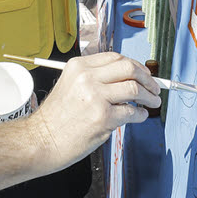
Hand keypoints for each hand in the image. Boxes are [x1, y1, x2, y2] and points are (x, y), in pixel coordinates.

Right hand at [27, 52, 159, 173]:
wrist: (41, 140)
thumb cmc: (56, 118)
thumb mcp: (70, 85)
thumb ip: (95, 78)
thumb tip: (127, 79)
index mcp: (79, 66)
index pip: (116, 58)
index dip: (135, 65)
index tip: (144, 74)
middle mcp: (87, 77)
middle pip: (129, 68)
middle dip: (147, 78)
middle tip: (155, 87)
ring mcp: (96, 97)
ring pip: (134, 88)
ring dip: (149, 96)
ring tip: (153, 102)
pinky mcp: (103, 118)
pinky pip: (132, 112)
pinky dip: (141, 115)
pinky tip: (140, 116)